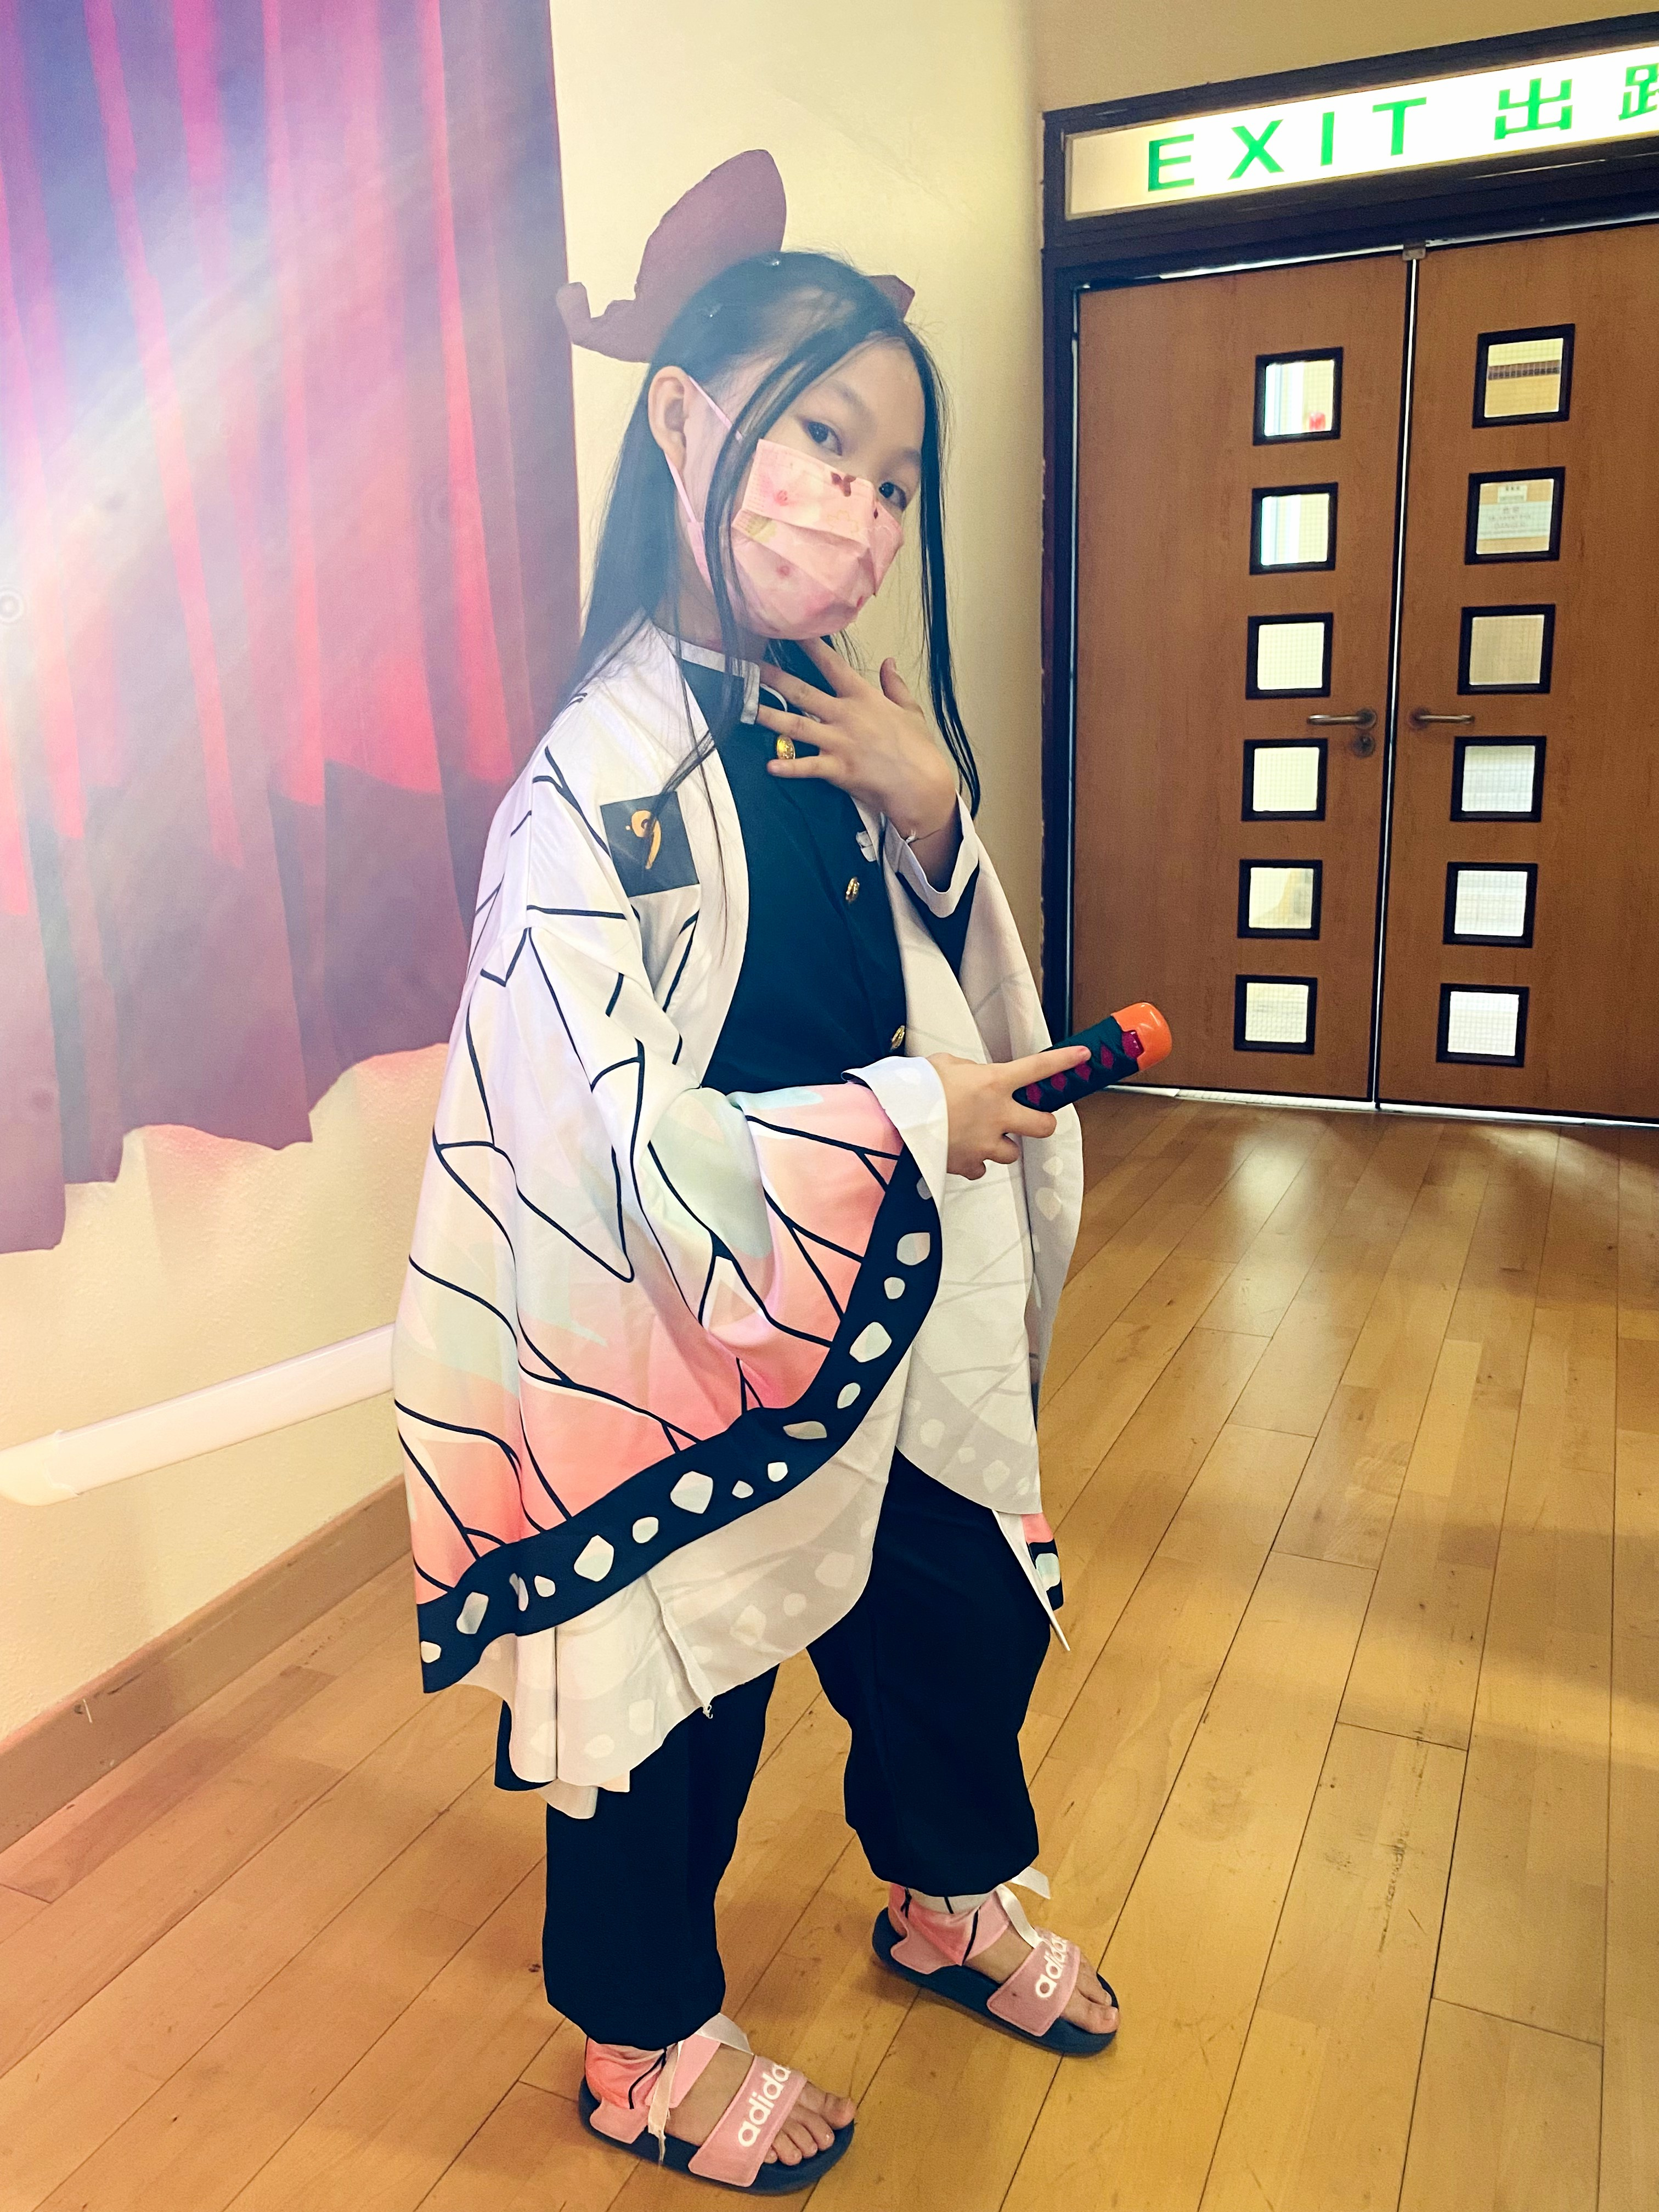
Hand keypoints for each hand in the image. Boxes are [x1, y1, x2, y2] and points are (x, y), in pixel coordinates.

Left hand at [755, 638, 959, 843]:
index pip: (833, 665)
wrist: (922, 784)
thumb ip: (895, 684)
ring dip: (770, 717)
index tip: (790, 632)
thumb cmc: (917, 748)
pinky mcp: (837, 769)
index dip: (810, 646)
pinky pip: (807, 767)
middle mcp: (846, 715)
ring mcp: (839, 741)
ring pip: (796, 726)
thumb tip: (888, 661)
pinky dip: (788, 767)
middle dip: (775, 679)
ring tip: (747, 709)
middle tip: (752, 667)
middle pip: (803, 692)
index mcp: (863, 697)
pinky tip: (769, 766)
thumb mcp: (910, 709)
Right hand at [928, 1046, 1089, 1181]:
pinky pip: (981, 1168)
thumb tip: (971, 1076)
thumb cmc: (913, 1090)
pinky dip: (975, 1162)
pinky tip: (961, 1151)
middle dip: (1042, 1122)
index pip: (1039, 1068)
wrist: (891, 1123)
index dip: (1065, 1061)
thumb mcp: (942, 1065)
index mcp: (993, 1082)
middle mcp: (997, 1114)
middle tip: (1029, 1118)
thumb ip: (965, 1070)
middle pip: (1044, 1125)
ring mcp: (985, 1143)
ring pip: (1013, 1152)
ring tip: (981, 1136)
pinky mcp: (968, 1164)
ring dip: (1002, 1145)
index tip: (1081, 1056)